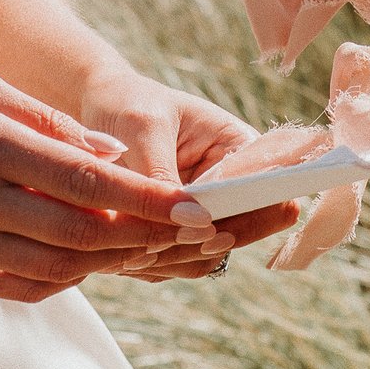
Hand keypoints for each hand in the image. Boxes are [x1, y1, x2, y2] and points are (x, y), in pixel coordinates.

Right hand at [0, 68, 218, 301]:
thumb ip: (51, 124)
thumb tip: (117, 156)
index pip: (89, 182)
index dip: (149, 199)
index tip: (196, 208)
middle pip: (82, 234)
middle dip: (145, 237)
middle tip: (188, 234)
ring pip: (57, 268)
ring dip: (109, 261)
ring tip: (144, 243)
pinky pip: (21, 286)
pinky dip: (64, 276)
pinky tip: (85, 258)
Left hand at [75, 68, 301, 279]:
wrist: (101, 110)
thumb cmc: (128, 106)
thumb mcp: (143, 129)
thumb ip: (162, 174)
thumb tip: (183, 220)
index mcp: (239, 146)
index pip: (268, 188)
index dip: (247, 213)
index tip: (202, 224)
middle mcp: (234, 183)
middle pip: (242, 229)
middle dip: (203, 240)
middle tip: (154, 245)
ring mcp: (211, 210)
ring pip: (212, 252)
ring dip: (178, 255)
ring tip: (134, 250)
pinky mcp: (185, 230)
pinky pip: (183, 258)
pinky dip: (159, 262)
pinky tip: (126, 253)